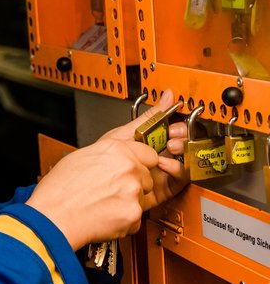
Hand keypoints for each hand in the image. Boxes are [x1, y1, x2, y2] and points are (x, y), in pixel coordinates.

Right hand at [25, 89, 187, 248]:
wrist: (53, 217)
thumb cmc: (60, 188)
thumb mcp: (83, 153)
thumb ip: (113, 145)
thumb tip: (135, 130)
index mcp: (115, 148)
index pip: (148, 151)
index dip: (138, 160)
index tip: (137, 163)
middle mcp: (128, 167)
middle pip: (148, 174)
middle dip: (135, 180)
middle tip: (110, 185)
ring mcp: (133, 190)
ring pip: (144, 195)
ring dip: (130, 199)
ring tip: (105, 200)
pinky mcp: (134, 214)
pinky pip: (137, 215)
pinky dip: (125, 218)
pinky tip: (106, 213)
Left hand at [103, 88, 188, 209]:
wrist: (96, 183)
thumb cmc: (106, 158)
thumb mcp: (127, 132)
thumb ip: (150, 117)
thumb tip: (168, 94)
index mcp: (152, 140)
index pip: (176, 130)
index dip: (179, 127)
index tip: (174, 125)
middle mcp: (160, 155)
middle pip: (184, 145)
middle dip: (182, 139)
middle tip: (172, 139)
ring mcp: (163, 171)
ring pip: (186, 161)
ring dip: (181, 154)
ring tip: (168, 151)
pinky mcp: (164, 188)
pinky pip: (180, 180)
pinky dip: (177, 171)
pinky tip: (165, 165)